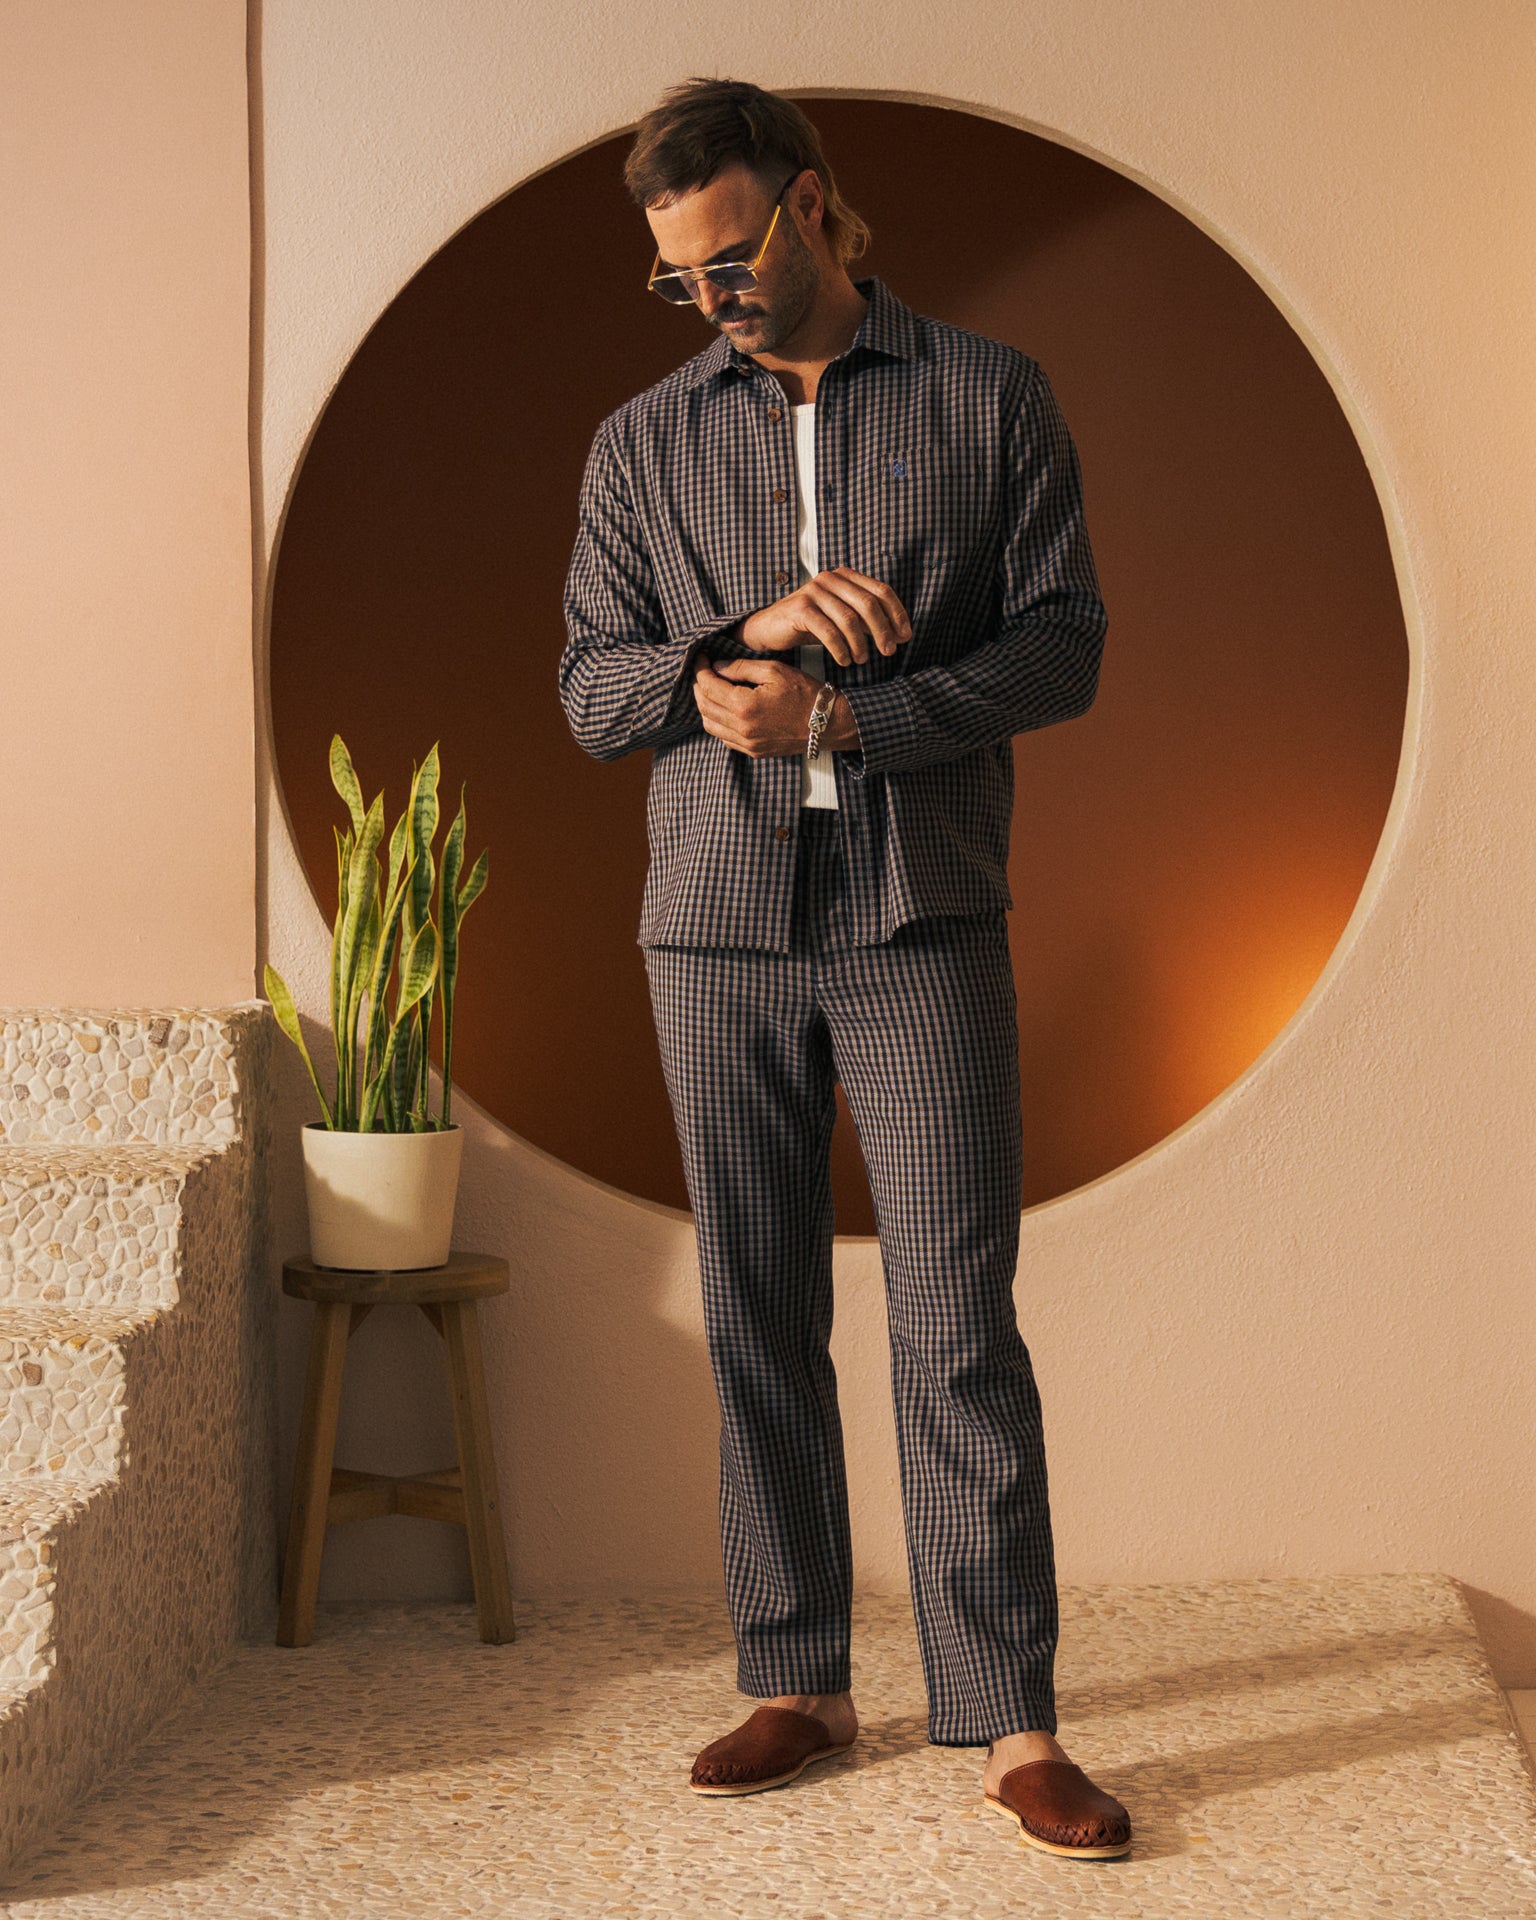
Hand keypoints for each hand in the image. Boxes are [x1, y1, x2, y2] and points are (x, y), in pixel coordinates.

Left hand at [693, 657, 855, 757]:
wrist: (827, 724)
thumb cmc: (804, 693)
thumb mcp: (774, 671)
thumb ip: (741, 667)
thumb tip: (717, 666)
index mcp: (744, 706)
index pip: (708, 686)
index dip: (700, 669)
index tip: (701, 657)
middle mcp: (742, 728)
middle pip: (704, 706)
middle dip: (699, 686)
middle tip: (703, 671)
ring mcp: (747, 743)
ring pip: (710, 724)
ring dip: (705, 705)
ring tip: (711, 689)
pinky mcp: (753, 751)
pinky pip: (723, 738)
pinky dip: (717, 722)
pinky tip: (724, 709)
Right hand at [739, 568, 911, 665]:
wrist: (770, 628)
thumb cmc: (810, 625)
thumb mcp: (842, 619)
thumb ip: (868, 621)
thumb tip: (901, 635)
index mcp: (845, 576)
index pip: (881, 590)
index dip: (897, 613)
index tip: (905, 636)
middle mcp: (831, 578)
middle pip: (869, 604)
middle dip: (883, 630)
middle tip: (889, 652)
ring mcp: (814, 592)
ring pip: (849, 619)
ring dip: (861, 644)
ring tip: (862, 660)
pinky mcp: (800, 609)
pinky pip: (828, 631)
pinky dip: (841, 649)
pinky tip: (845, 661)